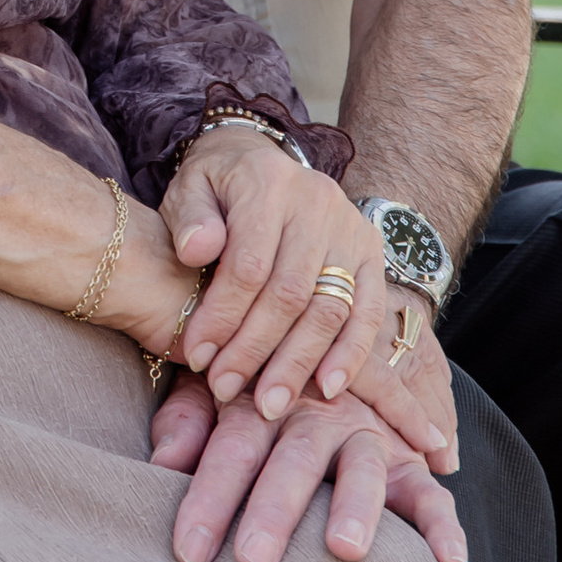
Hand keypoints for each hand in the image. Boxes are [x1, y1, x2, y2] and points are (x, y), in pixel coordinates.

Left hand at [148, 368, 468, 561]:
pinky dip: (442, 524)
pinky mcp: (407, 456)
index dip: (209, 495)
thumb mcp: (211, 388)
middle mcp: (317, 413)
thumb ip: (187, 421)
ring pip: (363, 468)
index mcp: (262, 399)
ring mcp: (366, 433)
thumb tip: (161, 464)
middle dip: (273, 511)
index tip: (188, 552)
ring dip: (355, 508)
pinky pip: (429, 490)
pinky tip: (449, 561)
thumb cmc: (249, 377)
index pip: (232, 448)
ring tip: (344, 550)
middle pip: (294, 459)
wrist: (321, 317)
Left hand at [159, 126, 445, 463]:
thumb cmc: (216, 185)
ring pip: (330, 308)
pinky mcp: (372, 252)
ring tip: (269, 404)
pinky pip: (368, 311)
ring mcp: (351, 228)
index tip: (197, 357)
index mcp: (268, 182)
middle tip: (225, 390)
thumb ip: (191, 218)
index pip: (249, 263)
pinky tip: (327, 388)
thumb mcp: (189, 187)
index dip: (223, 316)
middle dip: (256, 350)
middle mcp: (318, 202)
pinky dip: (350, 355)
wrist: (257, 158)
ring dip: (298, 363)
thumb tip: (196, 250)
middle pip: (290, 293)